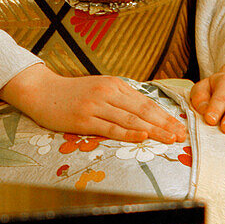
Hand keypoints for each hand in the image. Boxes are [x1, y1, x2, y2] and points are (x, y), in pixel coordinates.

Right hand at [0, 64, 187, 143]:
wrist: (43, 91)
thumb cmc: (72, 94)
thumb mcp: (99, 90)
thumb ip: (119, 99)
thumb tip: (144, 113)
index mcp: (115, 84)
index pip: (146, 102)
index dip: (164, 115)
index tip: (180, 126)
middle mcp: (108, 92)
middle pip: (143, 110)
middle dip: (165, 124)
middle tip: (181, 135)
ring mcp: (96, 105)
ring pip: (131, 119)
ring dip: (153, 130)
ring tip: (169, 139)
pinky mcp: (84, 119)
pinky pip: (111, 128)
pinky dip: (129, 133)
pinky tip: (142, 137)